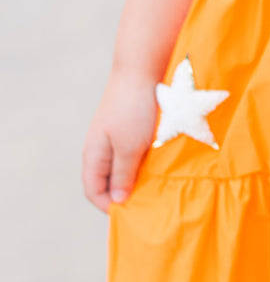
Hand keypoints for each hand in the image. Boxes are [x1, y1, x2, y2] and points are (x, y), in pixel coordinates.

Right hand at [82, 69, 158, 211]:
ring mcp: (118, 136)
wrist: (144, 68)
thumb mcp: (129, 146)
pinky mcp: (134, 127)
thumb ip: (123, 174)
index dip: (109, 206)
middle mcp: (103, 147)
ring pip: (126, 167)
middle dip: (127, 194)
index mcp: (94, 154)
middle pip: (110, 181)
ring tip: (160, 187)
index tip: (133, 213)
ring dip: (140, 178)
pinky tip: (164, 166)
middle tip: (150, 203)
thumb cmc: (134, 108)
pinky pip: (138, 153)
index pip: (93, 191)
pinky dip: (148, 163)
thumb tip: (118, 201)